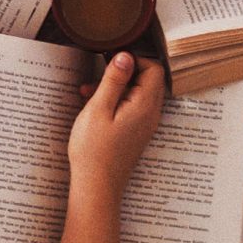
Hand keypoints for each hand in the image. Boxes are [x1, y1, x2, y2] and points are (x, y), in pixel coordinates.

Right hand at [69, 52, 164, 204]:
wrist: (96, 186)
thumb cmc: (94, 151)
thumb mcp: (98, 109)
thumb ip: (113, 81)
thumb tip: (125, 56)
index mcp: (144, 106)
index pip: (153, 68)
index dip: (133, 59)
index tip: (110, 61)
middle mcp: (150, 114)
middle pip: (148, 80)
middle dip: (122, 73)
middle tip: (97, 77)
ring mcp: (145, 125)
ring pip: (137, 93)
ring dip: (115, 88)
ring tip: (89, 93)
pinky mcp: (136, 132)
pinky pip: (131, 108)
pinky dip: (115, 102)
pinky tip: (94, 108)